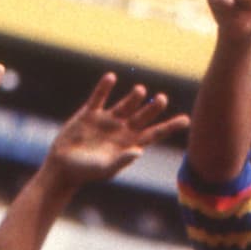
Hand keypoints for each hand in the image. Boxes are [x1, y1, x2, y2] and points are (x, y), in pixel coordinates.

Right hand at [43, 74, 188, 186]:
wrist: (64, 167)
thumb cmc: (88, 172)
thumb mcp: (105, 168)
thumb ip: (122, 160)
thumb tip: (139, 151)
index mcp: (130, 143)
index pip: (155, 133)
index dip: (170, 126)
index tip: (186, 120)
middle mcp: (122, 129)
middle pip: (142, 116)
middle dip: (153, 108)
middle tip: (162, 99)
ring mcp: (107, 120)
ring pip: (125, 105)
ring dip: (133, 97)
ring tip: (140, 90)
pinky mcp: (89, 114)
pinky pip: (98, 98)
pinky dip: (104, 88)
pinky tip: (111, 77)